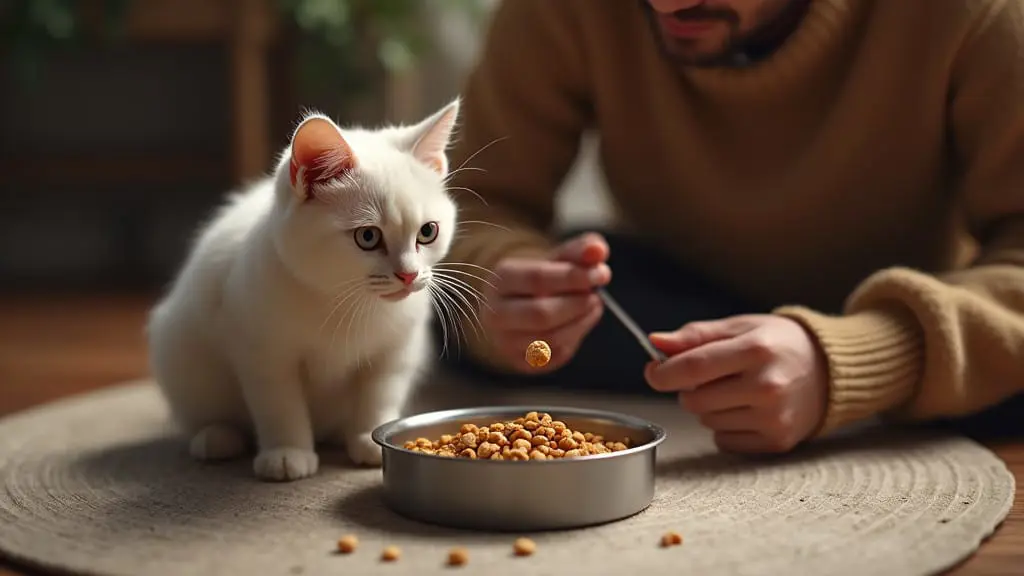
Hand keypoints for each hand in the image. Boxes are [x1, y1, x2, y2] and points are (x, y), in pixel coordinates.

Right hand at [480, 232, 611, 371]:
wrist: (520, 306)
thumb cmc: (542, 280)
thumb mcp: (559, 259)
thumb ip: (581, 251)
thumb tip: (598, 250)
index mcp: (500, 280)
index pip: (537, 278)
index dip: (573, 277)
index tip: (601, 274)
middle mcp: (495, 313)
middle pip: (541, 314)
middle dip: (577, 304)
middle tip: (596, 295)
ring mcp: (505, 341)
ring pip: (551, 338)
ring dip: (581, 322)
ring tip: (592, 306)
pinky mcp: (521, 361)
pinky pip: (556, 355)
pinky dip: (575, 337)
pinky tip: (579, 322)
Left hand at [644, 315, 828, 453]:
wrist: (831, 371)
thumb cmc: (778, 344)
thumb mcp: (740, 327)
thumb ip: (696, 336)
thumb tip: (656, 342)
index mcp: (756, 350)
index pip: (694, 367)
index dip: (663, 373)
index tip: (653, 372)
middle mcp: (767, 386)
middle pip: (694, 400)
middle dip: (690, 389)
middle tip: (711, 377)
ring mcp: (774, 417)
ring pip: (706, 421)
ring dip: (710, 408)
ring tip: (737, 390)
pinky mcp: (777, 441)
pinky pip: (724, 441)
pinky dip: (726, 428)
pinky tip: (747, 410)